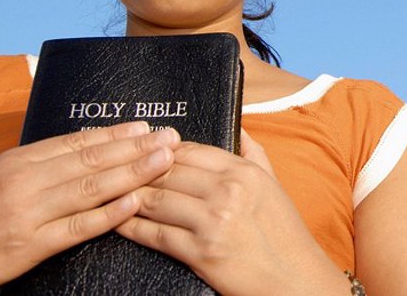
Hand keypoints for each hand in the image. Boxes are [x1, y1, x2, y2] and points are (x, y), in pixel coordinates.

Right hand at [0, 122, 178, 293]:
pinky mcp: (29, 246)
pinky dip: (109, 214)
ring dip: (133, 173)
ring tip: (164, 162)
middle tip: (170, 138)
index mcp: (20, 159)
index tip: (147, 127)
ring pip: (90, 189)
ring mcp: (29, 213)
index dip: (116, 134)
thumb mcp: (0, 174)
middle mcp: (26, 181)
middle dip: (136, 148)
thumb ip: (42, 161)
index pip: (78, 142)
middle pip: (91, 161)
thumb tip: (89, 144)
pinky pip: (76, 228)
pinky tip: (135, 202)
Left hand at [115, 129, 347, 295]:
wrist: (295, 279)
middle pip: (166, 172)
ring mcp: (213, 221)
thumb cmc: (284, 233)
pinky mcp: (200, 252)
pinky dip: (131, 227)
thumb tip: (238, 126)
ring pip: (156, 200)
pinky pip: (155, 234)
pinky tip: (118, 223)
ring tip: (111, 195)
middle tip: (117, 172)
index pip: (190, 151)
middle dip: (138, 172)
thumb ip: (253, 151)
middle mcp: (228, 191)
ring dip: (129, 197)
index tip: (144, 153)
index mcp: (244, 172)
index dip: (160, 151)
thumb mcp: (273, 183)